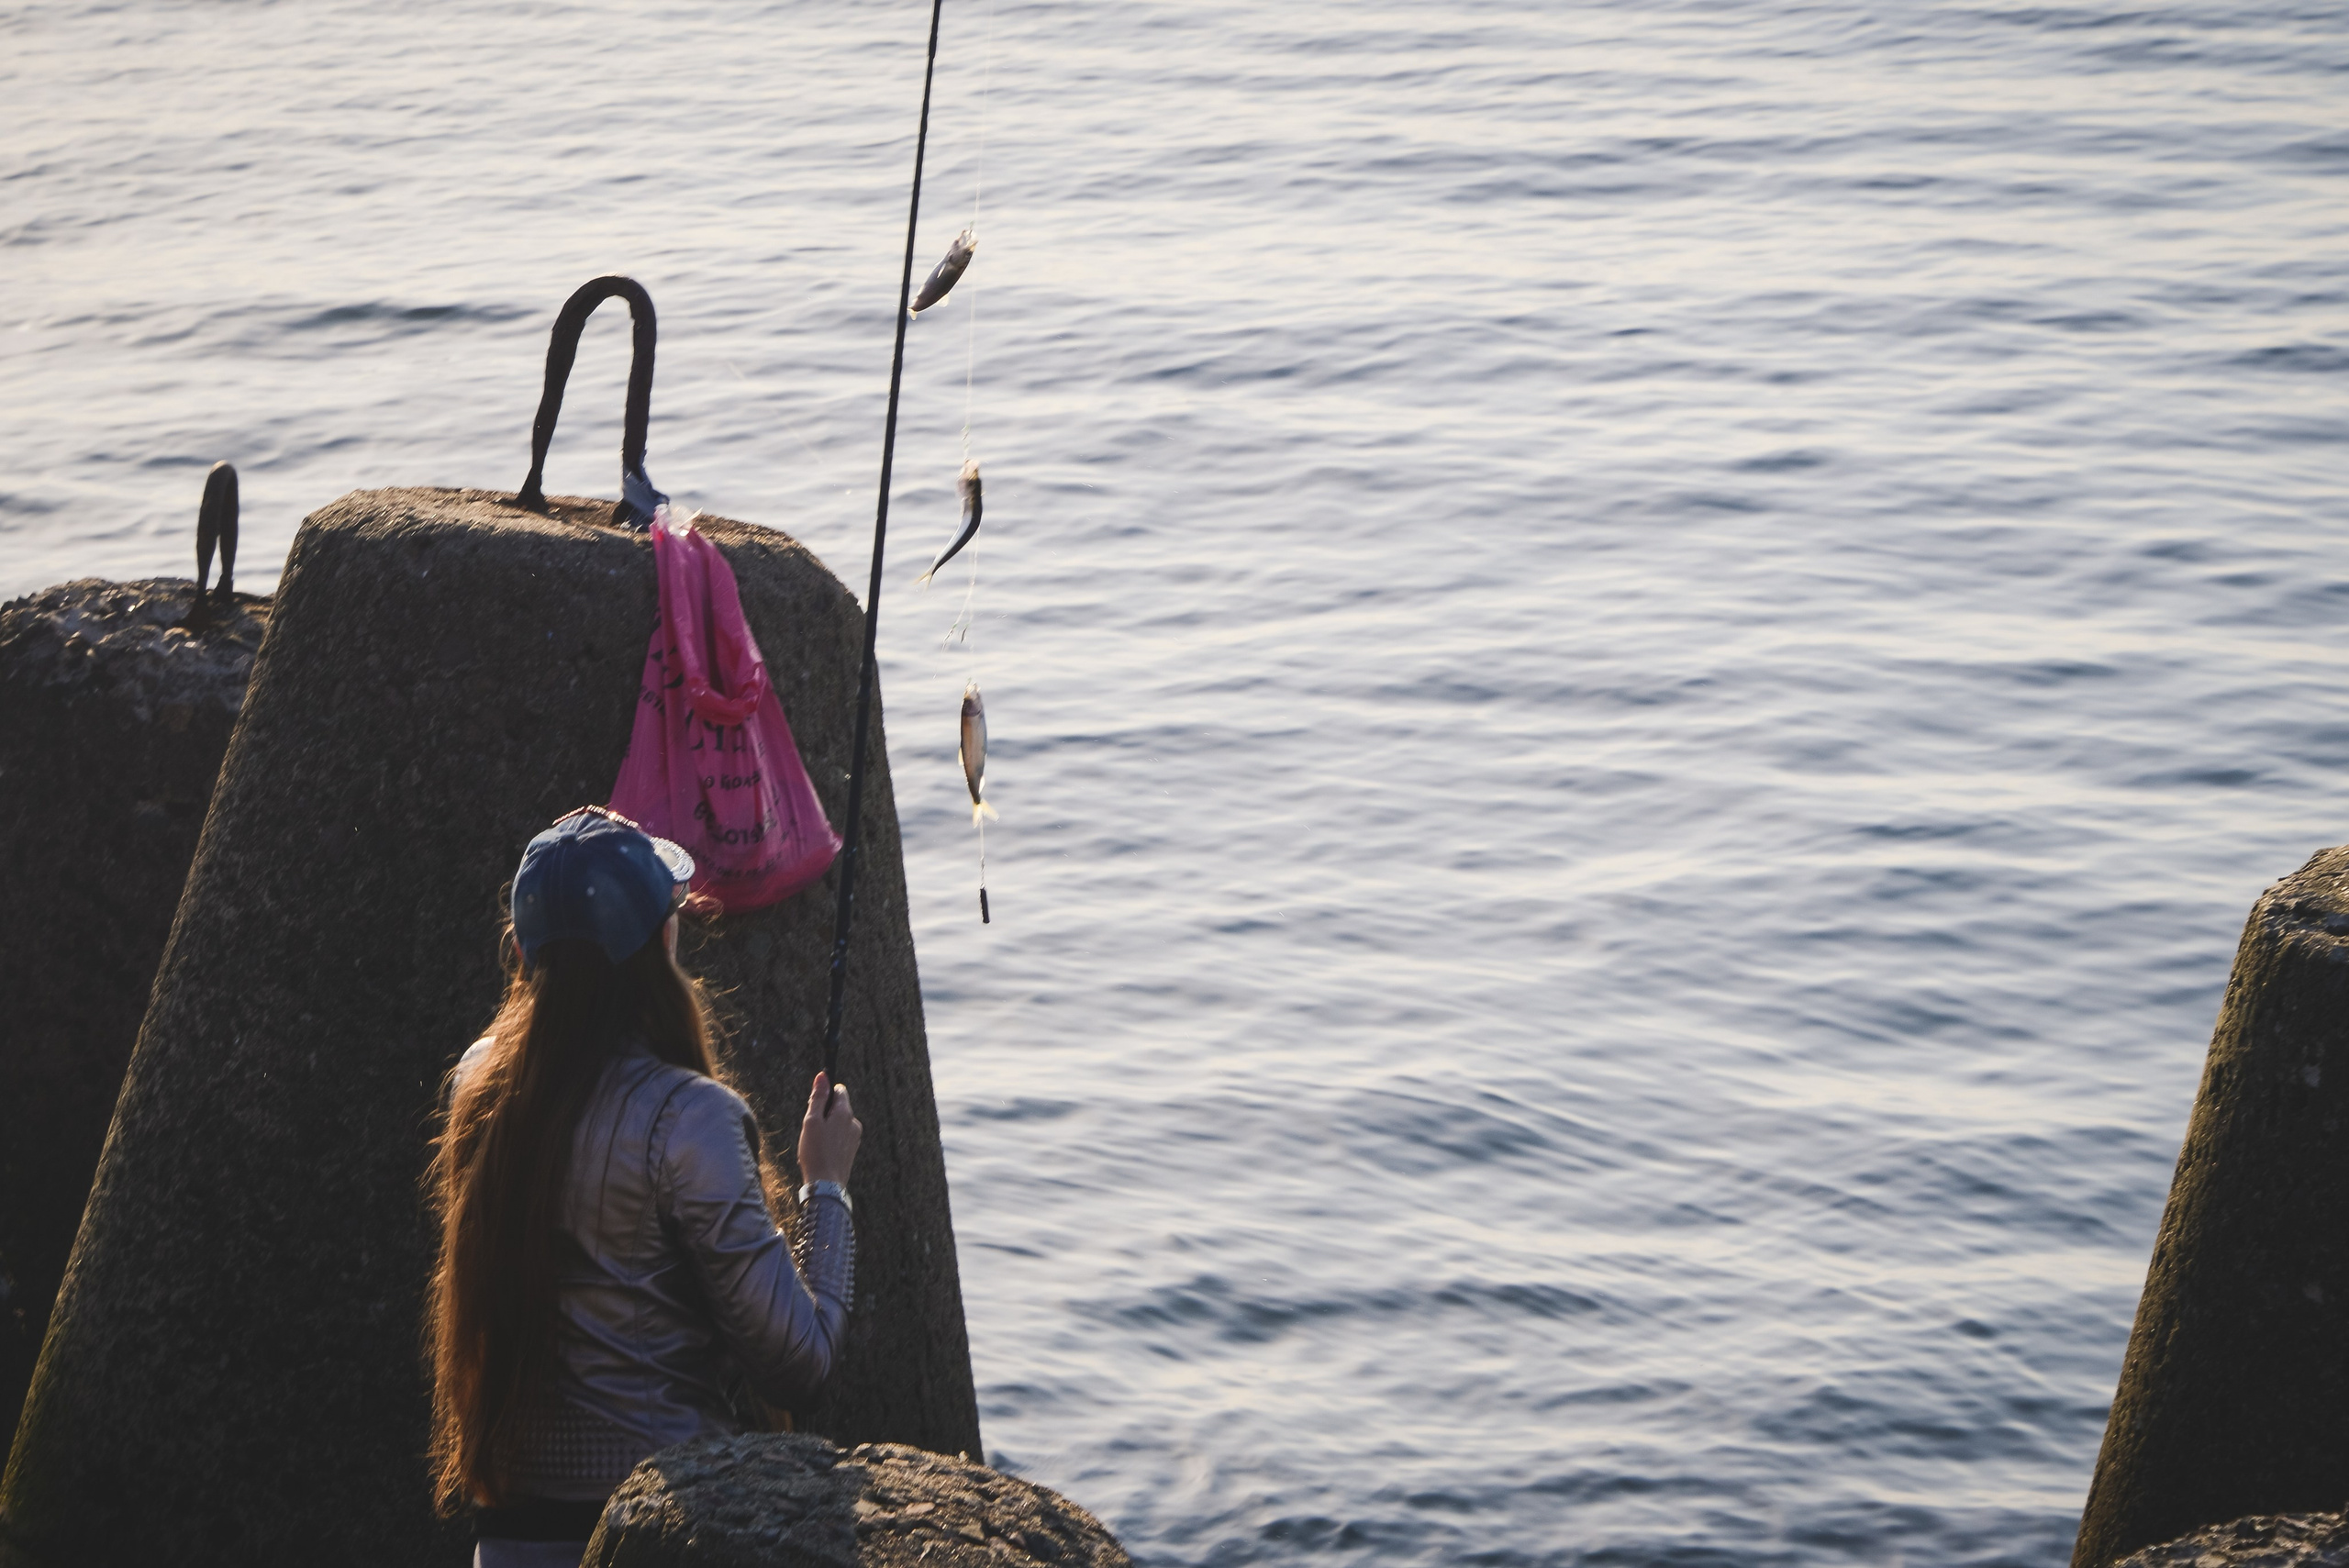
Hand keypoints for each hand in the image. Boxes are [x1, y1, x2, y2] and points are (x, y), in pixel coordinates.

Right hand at [796, 1072, 861, 1187]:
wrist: (826, 1184)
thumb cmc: (815, 1152)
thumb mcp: (811, 1121)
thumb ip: (817, 1098)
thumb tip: (822, 1075)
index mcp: (845, 1113)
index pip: (839, 1090)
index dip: (825, 1094)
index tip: (814, 1106)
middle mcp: (854, 1123)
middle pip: (838, 1107)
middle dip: (824, 1113)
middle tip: (811, 1129)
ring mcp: (855, 1137)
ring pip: (838, 1123)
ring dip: (826, 1128)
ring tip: (815, 1143)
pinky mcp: (852, 1150)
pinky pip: (840, 1137)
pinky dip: (830, 1140)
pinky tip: (821, 1152)